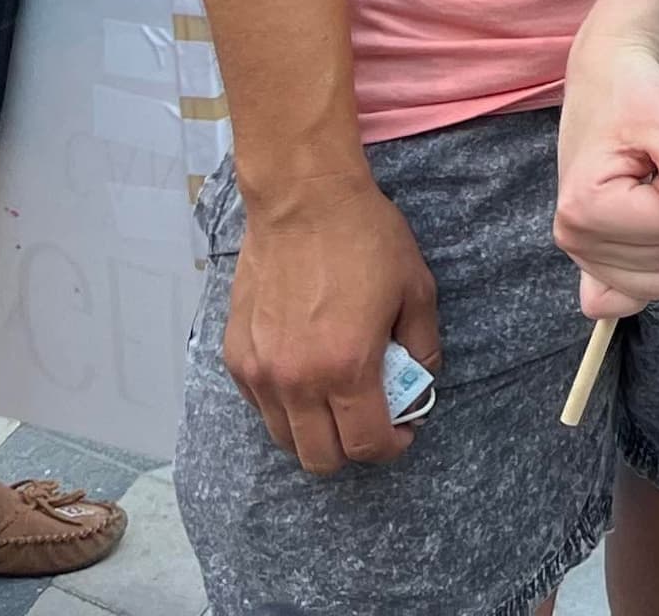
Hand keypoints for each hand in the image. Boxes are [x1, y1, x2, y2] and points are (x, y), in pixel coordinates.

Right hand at [222, 174, 439, 475]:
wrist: (302, 199)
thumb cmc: (364, 238)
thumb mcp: (416, 288)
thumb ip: (423, 346)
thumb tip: (420, 381)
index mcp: (347, 367)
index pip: (366, 445)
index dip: (391, 447)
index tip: (403, 431)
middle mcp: (297, 380)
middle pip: (319, 459)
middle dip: (352, 451)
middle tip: (370, 421)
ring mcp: (260, 372)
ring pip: (284, 439)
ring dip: (315, 432)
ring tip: (337, 399)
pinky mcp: (236, 356)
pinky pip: (259, 406)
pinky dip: (284, 405)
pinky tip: (305, 374)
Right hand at [557, 29, 658, 323]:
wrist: (608, 78)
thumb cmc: (636, 96)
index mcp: (585, 208)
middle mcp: (572, 236)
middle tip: (654, 175)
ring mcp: (576, 249)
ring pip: (652, 285)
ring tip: (645, 191)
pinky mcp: (585, 253)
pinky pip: (614, 301)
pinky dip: (640, 278)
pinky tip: (641, 241)